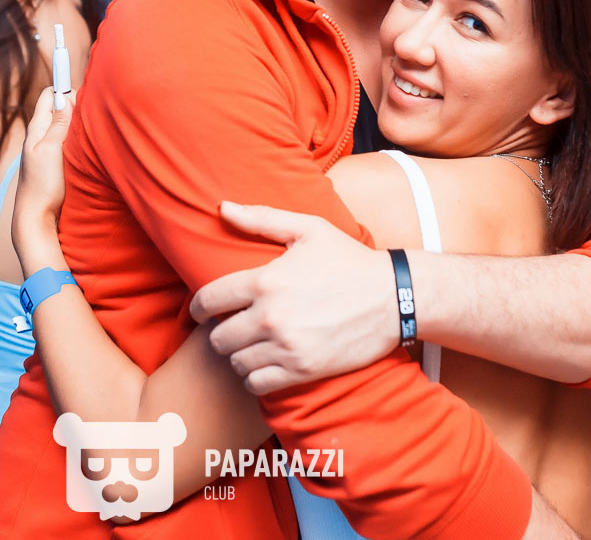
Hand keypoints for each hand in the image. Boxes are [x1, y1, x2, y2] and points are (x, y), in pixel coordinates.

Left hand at [11, 86, 76, 270]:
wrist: (36, 220)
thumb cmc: (42, 186)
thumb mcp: (50, 150)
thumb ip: (57, 124)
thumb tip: (65, 97)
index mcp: (36, 130)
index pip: (49, 95)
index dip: (65, 88)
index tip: (84, 88)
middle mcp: (41, 138)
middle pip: (59, 109)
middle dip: (76, 104)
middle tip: (94, 108)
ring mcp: (49, 152)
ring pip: (66, 126)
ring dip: (79, 122)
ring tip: (95, 125)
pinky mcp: (57, 165)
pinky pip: (70, 143)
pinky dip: (80, 139)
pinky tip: (90, 146)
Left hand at [189, 201, 398, 393]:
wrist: (394, 298)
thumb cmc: (349, 260)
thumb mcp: (307, 229)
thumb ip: (261, 219)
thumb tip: (222, 207)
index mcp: (264, 281)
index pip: (208, 300)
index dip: (197, 307)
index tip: (200, 312)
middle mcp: (270, 316)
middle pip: (218, 337)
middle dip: (219, 332)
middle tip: (230, 328)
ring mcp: (286, 346)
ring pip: (236, 362)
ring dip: (238, 355)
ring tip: (248, 346)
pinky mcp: (303, 370)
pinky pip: (257, 384)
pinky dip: (254, 377)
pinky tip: (263, 365)